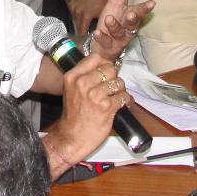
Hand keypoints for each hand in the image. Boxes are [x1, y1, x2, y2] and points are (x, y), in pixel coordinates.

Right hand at [43, 53, 129, 176]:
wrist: (71, 137)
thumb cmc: (73, 114)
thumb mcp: (71, 90)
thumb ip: (83, 76)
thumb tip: (104, 65)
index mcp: (73, 77)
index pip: (95, 58)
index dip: (104, 63)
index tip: (106, 71)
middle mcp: (83, 83)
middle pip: (110, 69)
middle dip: (114, 78)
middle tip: (111, 87)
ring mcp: (95, 95)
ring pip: (119, 82)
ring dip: (120, 90)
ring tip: (115, 97)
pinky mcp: (107, 107)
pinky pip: (124, 97)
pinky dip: (125, 101)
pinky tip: (120, 105)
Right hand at [68, 0, 108, 34]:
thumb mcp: (103, 14)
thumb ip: (98, 24)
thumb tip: (97, 32)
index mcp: (85, 15)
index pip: (82, 31)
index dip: (85, 36)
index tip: (87, 39)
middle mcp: (78, 11)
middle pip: (77, 25)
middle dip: (81, 28)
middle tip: (86, 30)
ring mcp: (74, 6)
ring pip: (74, 18)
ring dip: (78, 21)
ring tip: (84, 21)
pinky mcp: (72, 2)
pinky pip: (72, 11)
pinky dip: (76, 13)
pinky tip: (81, 12)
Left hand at [87, 0, 153, 59]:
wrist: (105, 46)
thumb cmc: (113, 21)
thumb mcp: (115, 0)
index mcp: (130, 15)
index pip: (140, 11)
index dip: (145, 8)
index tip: (152, 3)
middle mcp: (127, 28)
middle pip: (133, 24)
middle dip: (133, 19)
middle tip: (131, 14)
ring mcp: (118, 38)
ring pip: (119, 33)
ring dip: (114, 26)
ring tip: (108, 19)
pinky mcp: (108, 46)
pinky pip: (106, 42)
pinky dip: (102, 38)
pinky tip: (97, 33)